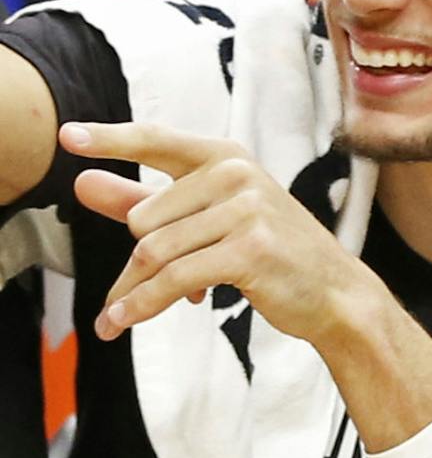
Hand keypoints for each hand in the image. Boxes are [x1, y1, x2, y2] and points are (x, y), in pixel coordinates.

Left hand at [63, 120, 377, 346]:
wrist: (336, 295)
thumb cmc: (274, 255)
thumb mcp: (210, 221)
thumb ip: (146, 201)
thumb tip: (82, 183)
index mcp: (226, 158)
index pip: (156, 141)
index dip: (110, 139)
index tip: (68, 137)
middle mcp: (236, 175)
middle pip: (144, 218)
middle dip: (136, 259)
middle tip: (150, 284)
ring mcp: (247, 210)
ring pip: (155, 251)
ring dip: (136, 288)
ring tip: (129, 308)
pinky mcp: (249, 250)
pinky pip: (174, 278)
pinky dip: (143, 304)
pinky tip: (122, 320)